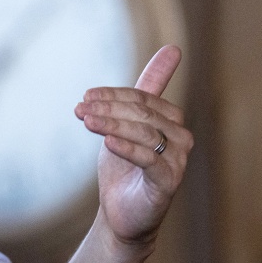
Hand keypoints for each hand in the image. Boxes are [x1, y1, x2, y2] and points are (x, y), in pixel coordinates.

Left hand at [75, 45, 191, 246]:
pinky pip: (149, 159)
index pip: (142, 97)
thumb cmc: (124, 167)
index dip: (112, 95)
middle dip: (108, 108)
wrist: (121, 213)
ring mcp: (178, 160)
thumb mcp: (127, 124)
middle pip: (142, 113)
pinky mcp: (169, 182)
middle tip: (80, 108)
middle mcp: (181, 137)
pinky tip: (107, 143)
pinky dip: (127, 148)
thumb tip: (174, 48)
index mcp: (171, 120)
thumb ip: (145, 90)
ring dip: (111, 124)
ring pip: (144, 133)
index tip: (85, 96)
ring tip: (86, 120)